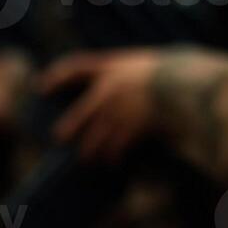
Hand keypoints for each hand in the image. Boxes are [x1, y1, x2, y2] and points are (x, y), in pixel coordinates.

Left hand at [38, 48, 164, 162]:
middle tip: (61, 138)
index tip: (41, 86)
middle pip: (79, 116)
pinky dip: (113, 158)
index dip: (56, 76)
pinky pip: (115, 149)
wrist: (186, 85)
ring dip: (91, 151)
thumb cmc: (176, 70)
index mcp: (113, 66)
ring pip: (95, 139)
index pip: (75, 67)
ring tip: (89, 159)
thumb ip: (133, 73)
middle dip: (68, 130)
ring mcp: (117, 111)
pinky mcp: (130, 129)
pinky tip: (114, 163)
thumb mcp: (150, 64)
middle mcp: (108, 90)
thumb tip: (126, 85)